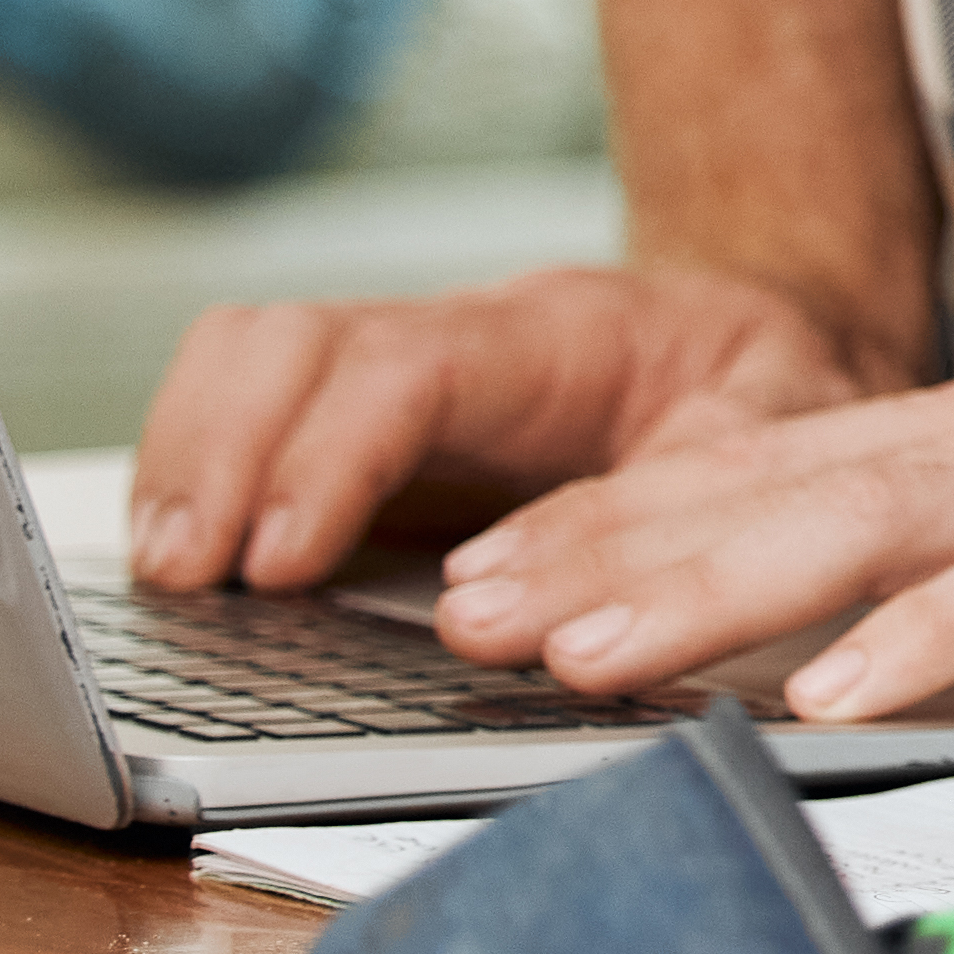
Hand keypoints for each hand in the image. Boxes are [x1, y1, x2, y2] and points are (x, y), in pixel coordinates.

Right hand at [132, 264, 873, 602]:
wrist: (782, 326)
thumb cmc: (777, 384)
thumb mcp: (780, 437)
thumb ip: (691, 519)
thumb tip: (548, 628)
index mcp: (559, 336)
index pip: (406, 369)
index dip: (328, 460)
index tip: (280, 565)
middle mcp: (462, 336)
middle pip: (295, 342)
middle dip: (222, 455)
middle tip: (191, 580)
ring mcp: (407, 369)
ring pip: (254, 354)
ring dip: (190, 456)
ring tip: (171, 574)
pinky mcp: (374, 420)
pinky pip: (251, 403)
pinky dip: (197, 467)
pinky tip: (191, 560)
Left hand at [430, 365, 953, 709]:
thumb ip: (919, 576)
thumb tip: (764, 656)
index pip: (746, 467)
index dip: (605, 517)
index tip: (475, 574)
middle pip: (771, 480)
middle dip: (609, 548)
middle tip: (474, 615)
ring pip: (864, 516)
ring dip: (715, 585)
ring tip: (595, 655)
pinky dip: (922, 635)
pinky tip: (831, 694)